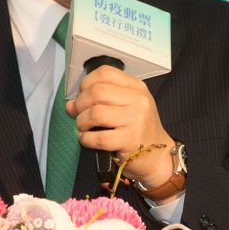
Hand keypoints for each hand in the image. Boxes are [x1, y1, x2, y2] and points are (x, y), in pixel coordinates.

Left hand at [67, 66, 173, 186]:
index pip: (105, 73)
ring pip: (95, 113)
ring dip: (82, 122)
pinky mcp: (130, 140)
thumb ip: (99, 101)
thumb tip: (70, 105)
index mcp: (137, 88)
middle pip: (97, 92)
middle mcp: (138, 101)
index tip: (82, 95)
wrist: (158, 156)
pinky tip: (87, 140)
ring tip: (84, 127)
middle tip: (79, 114)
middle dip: (80, 104)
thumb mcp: (126, 107)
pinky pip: (99, 137)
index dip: (87, 83)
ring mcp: (136, 120)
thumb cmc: (139, 130)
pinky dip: (86, 139)